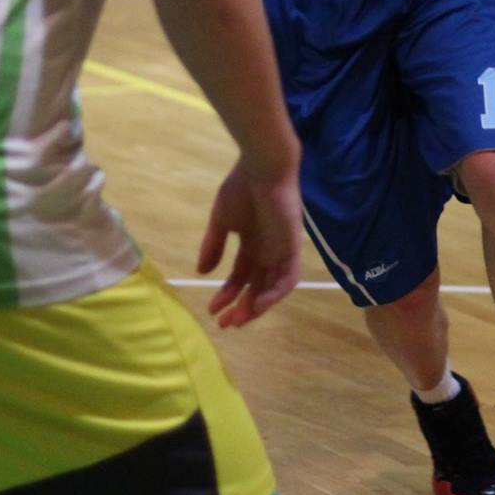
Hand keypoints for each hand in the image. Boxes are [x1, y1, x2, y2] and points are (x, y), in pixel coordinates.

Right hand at [197, 160, 302, 327]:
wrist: (261, 169)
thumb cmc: (241, 188)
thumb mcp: (221, 221)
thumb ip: (213, 246)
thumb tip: (202, 273)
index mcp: (252, 243)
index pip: (241, 277)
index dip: (227, 294)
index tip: (212, 309)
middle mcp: (268, 250)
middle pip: (256, 287)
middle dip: (241, 307)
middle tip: (224, 324)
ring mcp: (281, 250)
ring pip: (272, 288)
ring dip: (257, 306)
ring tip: (238, 320)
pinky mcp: (293, 248)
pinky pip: (288, 279)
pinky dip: (275, 294)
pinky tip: (258, 304)